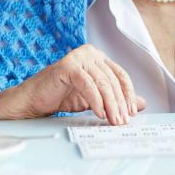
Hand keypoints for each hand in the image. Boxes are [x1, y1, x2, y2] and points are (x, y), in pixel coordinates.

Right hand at [0, 44, 145, 124]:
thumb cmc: (61, 97)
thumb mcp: (95, 99)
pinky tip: (100, 114)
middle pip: (113, 80)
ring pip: (103, 83)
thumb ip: (116, 98)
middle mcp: (89, 53)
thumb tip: (142, 104)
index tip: (132, 112)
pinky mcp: (68, 66)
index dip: (129, 94)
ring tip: (113, 120)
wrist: (33, 101)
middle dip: (120, 103)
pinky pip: (89, 85)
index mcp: (98, 57)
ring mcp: (78, 57)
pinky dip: (96, 101)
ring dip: (111, 105)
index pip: (120, 75)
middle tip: (123, 121)